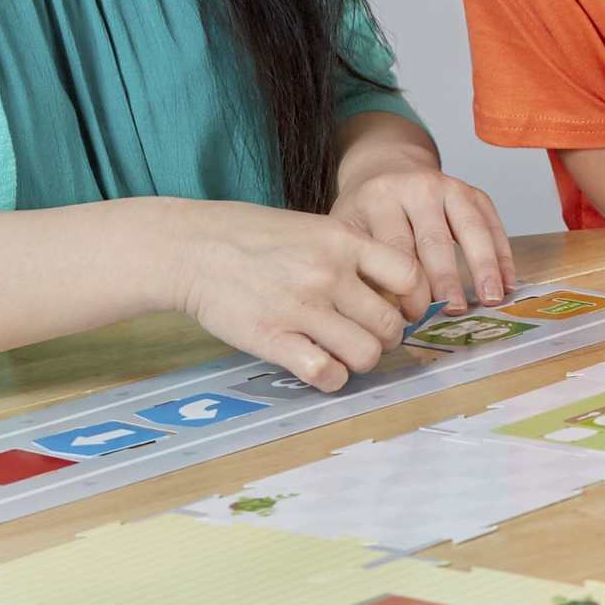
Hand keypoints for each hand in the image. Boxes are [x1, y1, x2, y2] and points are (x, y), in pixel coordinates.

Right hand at [173, 201, 431, 391]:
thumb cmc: (252, 235)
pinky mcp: (273, 338)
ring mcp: (302, 307)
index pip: (409, 276)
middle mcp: (329, 273)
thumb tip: (390, 290)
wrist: (192, 247)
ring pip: (366, 354)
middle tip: (366, 335)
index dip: (412, 300)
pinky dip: (330, 378)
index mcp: (342, 240)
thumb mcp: (311, 226)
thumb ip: (350, 253)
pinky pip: (326, 373)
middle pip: (391, 325)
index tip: (399, 309)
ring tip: (342, 352)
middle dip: (385, 338)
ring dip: (360, 361)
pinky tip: (318, 366)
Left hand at [332, 164, 517, 313]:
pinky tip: (508, 282)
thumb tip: (386, 316)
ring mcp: (448, 186)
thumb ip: (364, 267)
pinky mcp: (472, 192)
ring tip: (491, 298)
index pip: (396, 247)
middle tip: (453, 310)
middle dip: (446, 278)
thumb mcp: (350, 232)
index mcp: (379, 200)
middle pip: (434, 238)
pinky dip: (502, 253)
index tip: (416, 317)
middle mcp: (415, 188)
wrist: (385, 169)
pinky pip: (491, 222)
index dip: (407, 286)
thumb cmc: (367, 212)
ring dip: (483, 265)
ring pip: (470, 227)